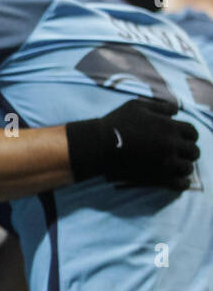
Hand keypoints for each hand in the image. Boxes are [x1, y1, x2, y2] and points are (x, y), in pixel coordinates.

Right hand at [65, 97, 200, 191]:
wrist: (98, 145)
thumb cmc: (116, 123)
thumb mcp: (136, 106)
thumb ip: (160, 107)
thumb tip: (176, 112)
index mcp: (169, 127)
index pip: (192, 133)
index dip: (188, 135)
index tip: (180, 138)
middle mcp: (171, 145)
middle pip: (193, 151)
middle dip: (187, 151)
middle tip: (177, 152)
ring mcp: (165, 163)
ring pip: (188, 168)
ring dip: (183, 166)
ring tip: (174, 165)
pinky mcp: (158, 178)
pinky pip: (180, 184)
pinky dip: (182, 183)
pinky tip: (177, 180)